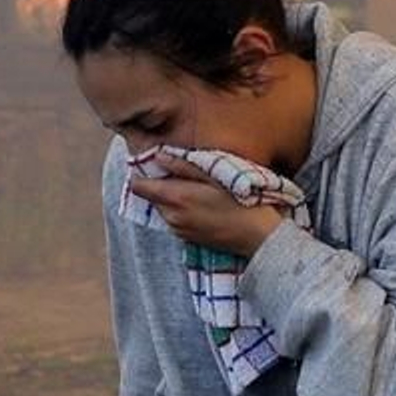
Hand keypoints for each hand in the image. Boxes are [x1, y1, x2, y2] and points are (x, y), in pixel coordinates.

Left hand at [129, 154, 283, 255]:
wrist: (256, 235)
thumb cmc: (240, 200)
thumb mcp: (214, 176)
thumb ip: (183, 166)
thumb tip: (158, 156)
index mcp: (175, 198)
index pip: (139, 186)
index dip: (144, 173)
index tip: (157, 165)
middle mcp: (170, 216)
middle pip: (152, 197)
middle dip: (162, 185)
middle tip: (187, 176)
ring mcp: (177, 229)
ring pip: (164, 208)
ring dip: (173, 198)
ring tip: (199, 191)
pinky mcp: (186, 238)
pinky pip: (174, 219)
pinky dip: (182, 210)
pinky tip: (203, 206)